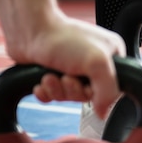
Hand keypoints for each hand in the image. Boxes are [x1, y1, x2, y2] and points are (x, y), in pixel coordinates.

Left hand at [7, 12, 125, 118]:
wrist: (29, 30)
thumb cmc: (63, 38)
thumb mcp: (98, 63)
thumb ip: (109, 91)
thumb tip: (104, 113)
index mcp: (110, 56)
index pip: (112, 88)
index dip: (97, 93)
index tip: (86, 85)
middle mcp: (93, 62)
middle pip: (88, 95)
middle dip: (73, 90)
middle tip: (66, 77)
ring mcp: (72, 68)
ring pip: (69, 96)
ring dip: (58, 90)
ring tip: (50, 77)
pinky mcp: (53, 73)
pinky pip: (53, 95)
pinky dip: (47, 92)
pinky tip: (42, 82)